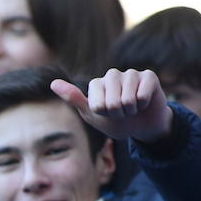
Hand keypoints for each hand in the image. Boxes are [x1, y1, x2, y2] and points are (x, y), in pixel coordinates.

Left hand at [51, 69, 173, 142]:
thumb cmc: (115, 122)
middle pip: (113, 102)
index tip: (107, 114)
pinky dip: (143, 104)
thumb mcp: (92, 114)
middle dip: (118, 113)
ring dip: (131, 110)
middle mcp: (112, 75)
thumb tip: (53, 82)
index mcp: (96, 84)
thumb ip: (74, 98)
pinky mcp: (148, 76)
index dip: (104, 115)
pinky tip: (144, 102)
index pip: (98, 105)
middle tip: (121, 112)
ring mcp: (130, 73)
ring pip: (128, 99)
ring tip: (132, 108)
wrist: (142, 127)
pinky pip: (142, 94)